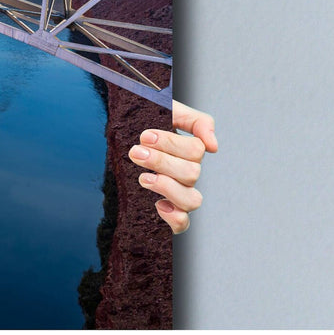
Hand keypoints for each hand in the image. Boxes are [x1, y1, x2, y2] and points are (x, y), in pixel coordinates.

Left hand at [129, 100, 216, 234]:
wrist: (120, 131)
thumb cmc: (145, 120)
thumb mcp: (170, 110)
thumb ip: (196, 121)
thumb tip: (213, 146)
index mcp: (190, 151)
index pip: (196, 150)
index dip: (171, 143)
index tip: (145, 136)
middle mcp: (187, 174)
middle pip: (191, 173)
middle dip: (161, 162)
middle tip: (136, 152)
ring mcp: (179, 194)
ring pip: (191, 200)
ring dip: (167, 187)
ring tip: (143, 177)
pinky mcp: (167, 211)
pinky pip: (182, 224)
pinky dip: (174, 218)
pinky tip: (158, 204)